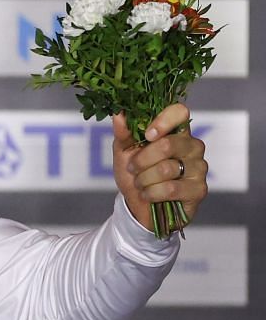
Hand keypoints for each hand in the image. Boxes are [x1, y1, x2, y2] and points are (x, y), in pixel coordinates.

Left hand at [114, 103, 206, 230]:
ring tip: (140, 184)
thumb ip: (124, 134)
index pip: (180, 112)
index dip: (163, 121)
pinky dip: (151, 193)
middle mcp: (192, 146)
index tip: (147, 135)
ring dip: (144, 179)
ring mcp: (199, 167)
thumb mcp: (124, 153)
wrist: (138, 206)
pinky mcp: (199, 189)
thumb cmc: (135, 175)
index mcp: (176, 132)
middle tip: (133, 168)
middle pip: (167, 144)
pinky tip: (148, 195)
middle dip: (141, 160)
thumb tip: (119, 114)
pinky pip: (171, 189)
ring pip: (166, 169)